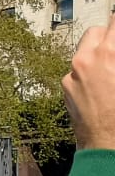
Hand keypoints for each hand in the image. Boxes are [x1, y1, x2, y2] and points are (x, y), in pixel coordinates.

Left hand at [64, 13, 114, 149]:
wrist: (107, 143)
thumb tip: (114, 48)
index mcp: (108, 55)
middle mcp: (85, 60)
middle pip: (96, 32)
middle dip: (109, 36)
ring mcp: (72, 74)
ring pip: (84, 51)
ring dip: (97, 53)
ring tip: (110, 67)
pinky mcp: (65, 88)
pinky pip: (76, 70)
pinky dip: (87, 71)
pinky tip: (101, 85)